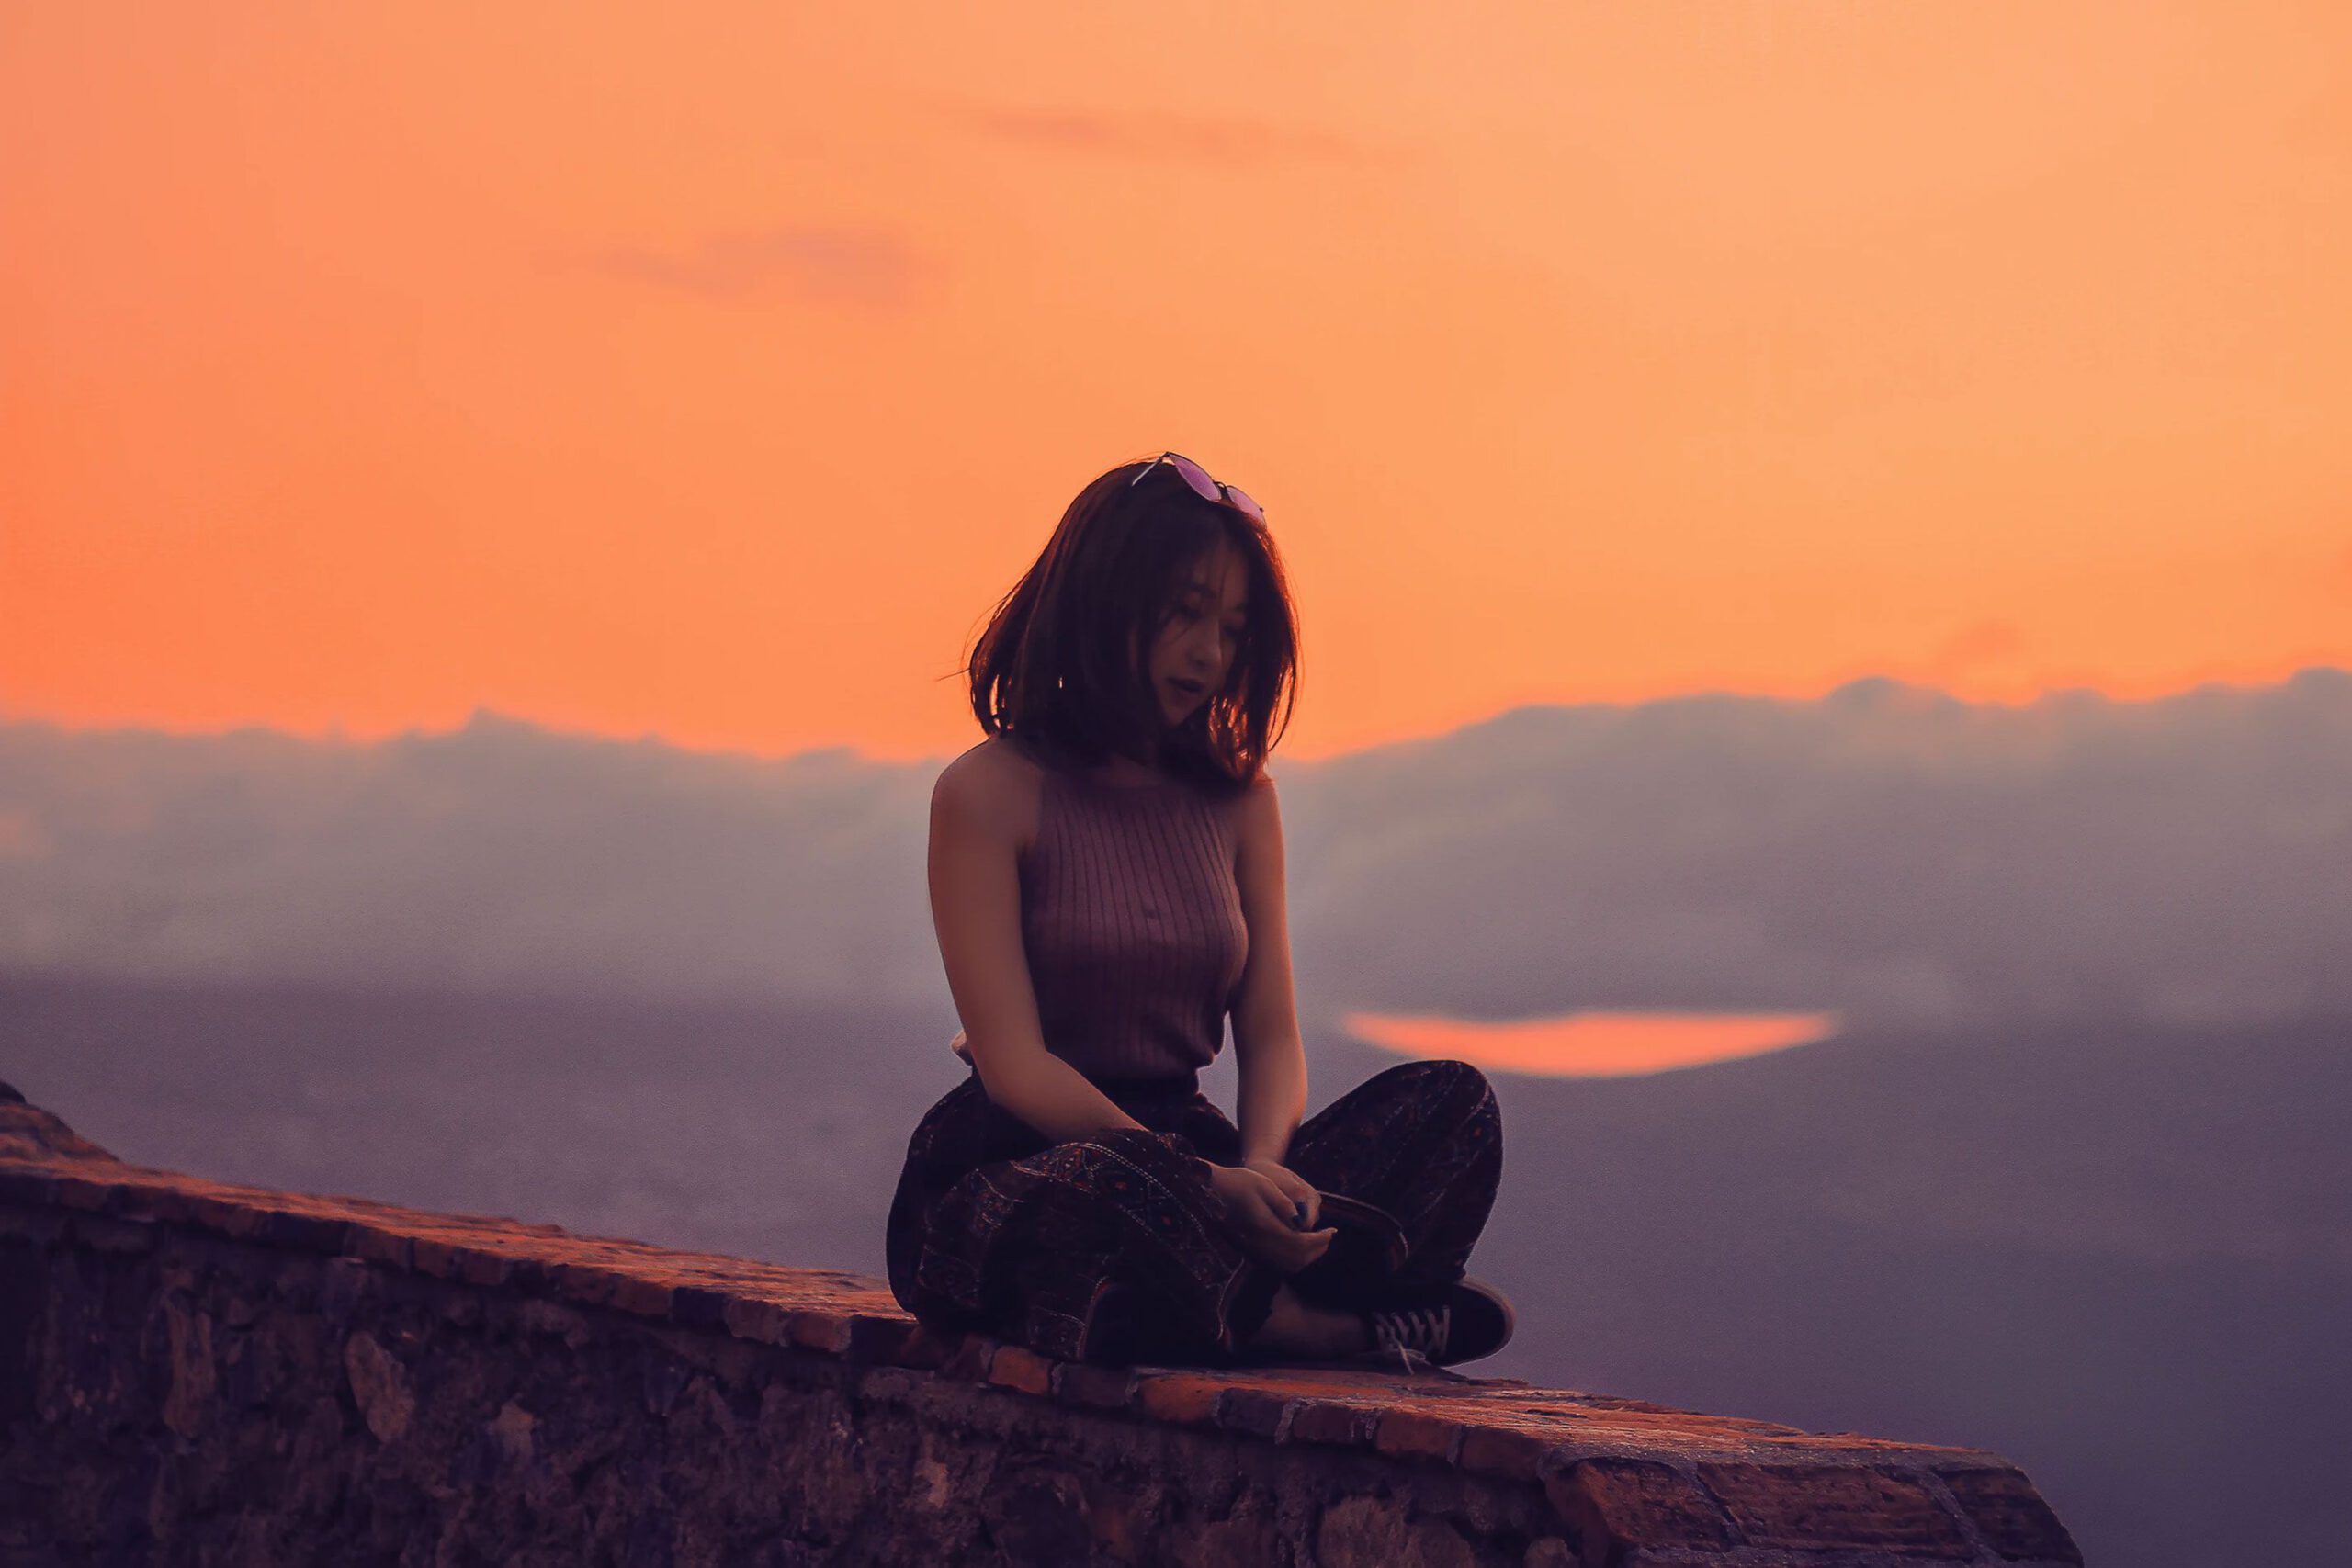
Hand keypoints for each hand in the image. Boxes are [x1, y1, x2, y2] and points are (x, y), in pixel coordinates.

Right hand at [1203, 1161, 1335, 1274]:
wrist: (1210, 1190)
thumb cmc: (1238, 1181)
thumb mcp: (1263, 1184)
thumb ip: (1283, 1202)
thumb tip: (1300, 1219)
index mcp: (1263, 1226)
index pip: (1299, 1243)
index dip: (1320, 1240)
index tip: (1332, 1231)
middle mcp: (1257, 1243)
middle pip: (1296, 1259)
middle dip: (1317, 1250)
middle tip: (1329, 1237)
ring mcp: (1252, 1249)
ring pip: (1287, 1265)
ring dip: (1307, 1256)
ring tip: (1319, 1241)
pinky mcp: (1249, 1251)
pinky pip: (1277, 1263)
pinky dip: (1294, 1258)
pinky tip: (1300, 1244)